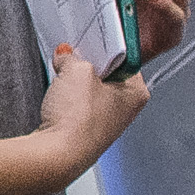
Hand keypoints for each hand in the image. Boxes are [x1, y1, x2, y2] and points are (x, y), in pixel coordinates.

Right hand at [25, 45, 149, 187]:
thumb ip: (73, 56)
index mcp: (137, 93)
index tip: (89, 40)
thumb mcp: (77, 69)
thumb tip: (67, 54)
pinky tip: (57, 100)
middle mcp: (125, 110)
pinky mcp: (85, 132)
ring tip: (62, 82)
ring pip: (90, 91)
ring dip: (74, 84)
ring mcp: (105, 123)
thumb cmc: (78, 120)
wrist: (57, 154)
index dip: (103, 46)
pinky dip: (66, 101)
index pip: (124, 58)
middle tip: (72, 60)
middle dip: (87, 65)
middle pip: (106, 74)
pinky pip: (77, 107)